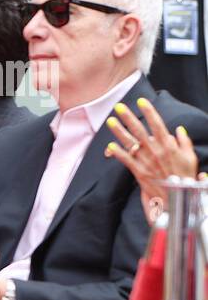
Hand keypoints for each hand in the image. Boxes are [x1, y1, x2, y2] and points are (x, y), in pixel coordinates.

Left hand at [104, 98, 201, 223]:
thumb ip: (184, 142)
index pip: (157, 124)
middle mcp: (156, 151)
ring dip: (119, 131)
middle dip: (128, 117)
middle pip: (140, 130)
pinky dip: (118, 153)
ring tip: (110, 121)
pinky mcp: (139, 172)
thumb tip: (178, 129)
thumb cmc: (185, 178)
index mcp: (169, 146)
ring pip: (130, 143)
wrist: (178, 199)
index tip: (141, 101)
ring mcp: (146, 161)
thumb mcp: (190, 158)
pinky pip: (127, 161)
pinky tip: (109, 146)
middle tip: (118, 106)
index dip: (149, 111)